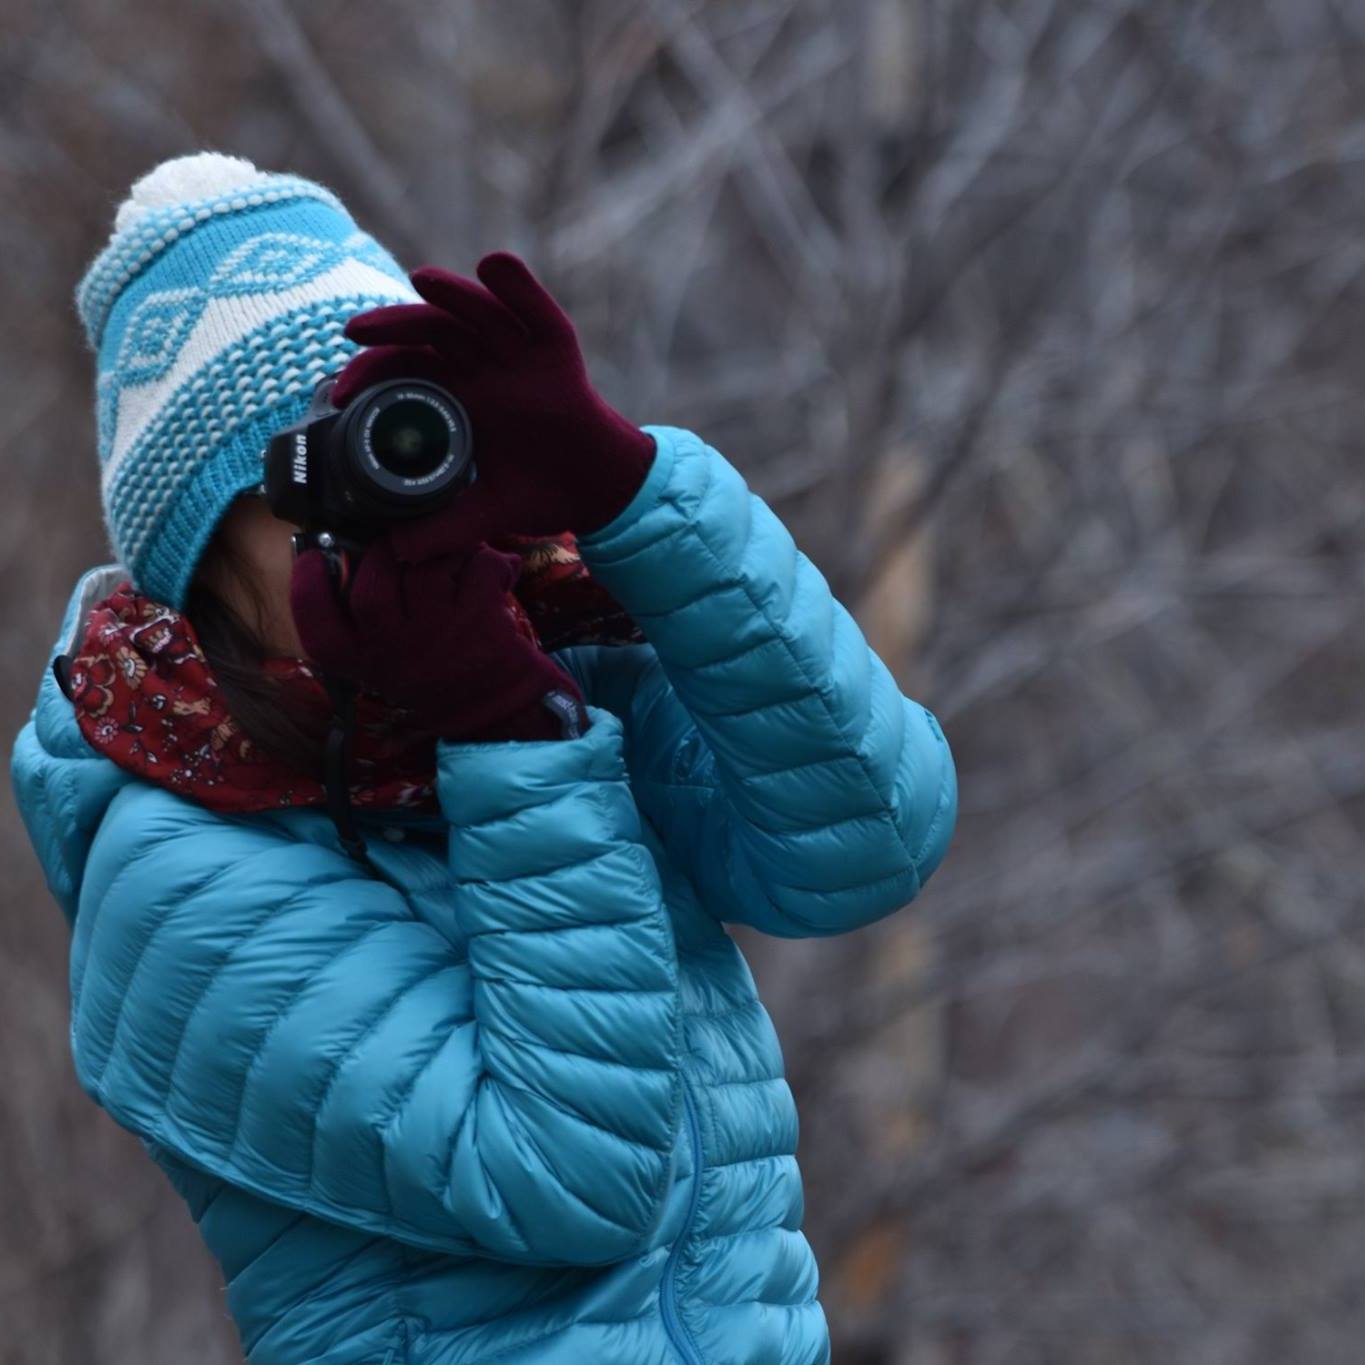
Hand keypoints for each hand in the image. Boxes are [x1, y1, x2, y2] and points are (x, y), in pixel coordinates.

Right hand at [289, 535, 587, 742]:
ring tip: (457, 557)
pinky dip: (491, 561)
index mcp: (361, 660)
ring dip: (446, 550)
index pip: (318, 626)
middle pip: (374, 582)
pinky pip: (479, 568)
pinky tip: (494, 572)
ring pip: (428, 566)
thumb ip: (361, 619)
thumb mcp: (384, 660)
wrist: (493, 711)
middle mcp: (394, 651)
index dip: (307, 585)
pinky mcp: (481, 624)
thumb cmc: (432, 672)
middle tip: (407, 546)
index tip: (312, 556)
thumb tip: (347, 550)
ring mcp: (437, 636)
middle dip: (387, 551)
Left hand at [330, 251, 655, 564]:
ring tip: (421, 281)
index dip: (374, 373)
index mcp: (461, 397)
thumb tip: (398, 555)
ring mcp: (521, 354)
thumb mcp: (486, 514)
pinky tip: (493, 266)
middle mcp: (485, 367)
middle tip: (356, 332)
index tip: (344, 392)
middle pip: (432, 331)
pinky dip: (518, 285)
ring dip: (450, 292)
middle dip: (393, 326)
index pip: (408, 369)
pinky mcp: (558, 351)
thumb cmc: (543, 494)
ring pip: (478, 311)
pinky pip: (536, 310)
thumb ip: (443, 529)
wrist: (600, 494)